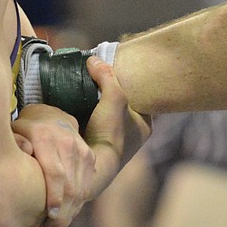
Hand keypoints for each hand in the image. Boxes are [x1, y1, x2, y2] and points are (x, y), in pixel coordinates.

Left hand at [11, 104, 95, 226]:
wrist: (51, 115)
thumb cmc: (25, 130)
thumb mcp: (14, 132)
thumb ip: (15, 144)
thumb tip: (23, 154)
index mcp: (46, 138)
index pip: (55, 172)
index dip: (54, 197)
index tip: (49, 217)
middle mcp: (67, 143)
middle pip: (70, 185)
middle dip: (62, 214)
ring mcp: (82, 150)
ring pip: (80, 188)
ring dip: (70, 212)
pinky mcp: (90, 157)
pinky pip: (87, 185)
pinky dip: (78, 203)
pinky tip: (67, 216)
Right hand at [83, 56, 150, 193]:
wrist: (92, 166)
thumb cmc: (111, 134)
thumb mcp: (114, 98)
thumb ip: (107, 76)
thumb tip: (93, 60)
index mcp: (145, 125)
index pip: (141, 97)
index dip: (129, 83)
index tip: (117, 71)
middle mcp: (134, 135)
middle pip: (123, 105)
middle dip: (111, 93)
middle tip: (99, 77)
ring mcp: (116, 142)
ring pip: (108, 114)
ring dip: (98, 104)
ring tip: (88, 87)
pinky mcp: (99, 145)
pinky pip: (95, 123)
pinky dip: (89, 114)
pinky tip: (80, 104)